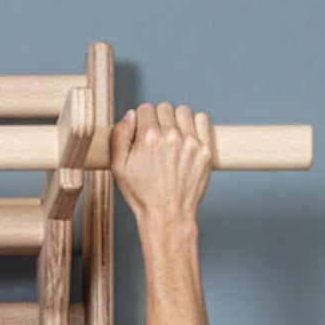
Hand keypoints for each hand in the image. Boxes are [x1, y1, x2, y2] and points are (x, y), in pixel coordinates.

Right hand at [109, 101, 213, 230]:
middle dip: (158, 120)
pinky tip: (187, 138)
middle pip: (164, 108)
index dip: (141, 121)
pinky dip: (194, 124)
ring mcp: (191, 142)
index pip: (145, 109)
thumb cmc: (143, 196)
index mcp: (149, 138)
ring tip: (172, 138)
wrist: (168, 216)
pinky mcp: (205, 150)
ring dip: (176, 120)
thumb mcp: (119, 168)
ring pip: (183, 111)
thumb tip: (130, 115)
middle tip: (157, 140)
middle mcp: (171, 136)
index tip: (143, 134)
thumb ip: (119, 136)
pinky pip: (202, 120)